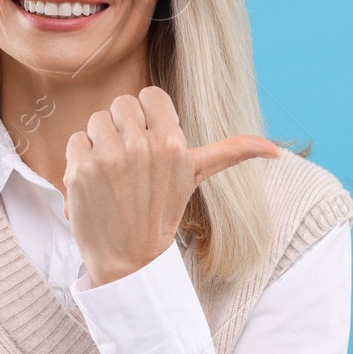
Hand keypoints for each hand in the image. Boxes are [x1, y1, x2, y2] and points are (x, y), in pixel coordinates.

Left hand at [64, 85, 277, 285]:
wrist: (129, 258)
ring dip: (100, 143)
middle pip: (122, 104)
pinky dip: (80, 159)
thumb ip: (232, 153)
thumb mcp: (197, 177)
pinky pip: (76, 139)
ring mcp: (109, 156)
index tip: (149, 142)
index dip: (147, 117)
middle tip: (130, 163)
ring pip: (97, 120)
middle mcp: (142, 145)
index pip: (150, 95)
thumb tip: (275, 150)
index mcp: (173, 141)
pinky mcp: (81, 168)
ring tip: (112, 174)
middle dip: (123, 128)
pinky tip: (94, 182)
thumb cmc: (161, 212)